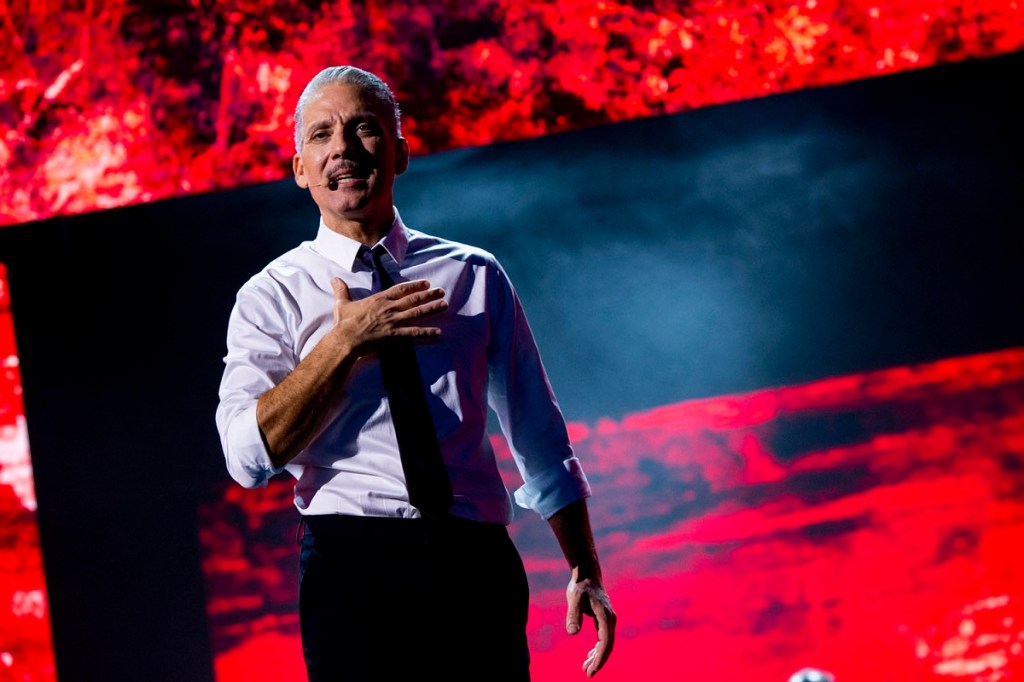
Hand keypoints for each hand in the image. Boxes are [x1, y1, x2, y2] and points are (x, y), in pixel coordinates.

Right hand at [330, 276, 446, 350]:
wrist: (346, 340)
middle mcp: (389, 308)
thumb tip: (334, 279)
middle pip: (413, 299)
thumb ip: (341, 290)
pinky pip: (414, 333)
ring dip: (432, 309)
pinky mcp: (395, 335)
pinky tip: (438, 332)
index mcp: (379, 299)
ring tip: (444, 305)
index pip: (401, 289)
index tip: (426, 283)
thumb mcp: (342, 303)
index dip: (414, 285)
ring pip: (417, 313)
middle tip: (442, 291)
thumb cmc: (343, 323)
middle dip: (429, 295)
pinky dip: (427, 333)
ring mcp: (393, 321)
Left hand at [566, 575, 615, 676]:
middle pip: (607, 646)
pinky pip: (603, 638)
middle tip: (588, 673)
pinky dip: (597, 648)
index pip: (605, 643)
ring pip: (606, 643)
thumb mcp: (574, 599)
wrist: (587, 574)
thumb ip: (573, 615)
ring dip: (597, 656)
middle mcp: (610, 619)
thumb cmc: (580, 586)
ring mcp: (608, 619)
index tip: (591, 670)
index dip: (599, 658)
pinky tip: (589, 655)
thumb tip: (572, 633)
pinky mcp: (603, 619)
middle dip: (598, 661)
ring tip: (586, 668)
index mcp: (605, 616)